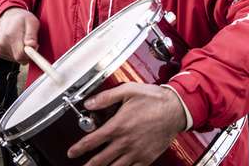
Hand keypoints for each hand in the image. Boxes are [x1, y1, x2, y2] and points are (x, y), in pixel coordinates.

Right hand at [0, 7, 39, 63]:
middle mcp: (2, 43)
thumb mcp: (32, 21)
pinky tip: (15, 44)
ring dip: (21, 53)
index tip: (36, 46)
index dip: (31, 53)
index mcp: (11, 35)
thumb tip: (32, 46)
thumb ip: (32, 35)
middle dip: (28, 54)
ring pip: (15, 59)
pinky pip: (11, 58)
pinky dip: (15, 53)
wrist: (6, 16)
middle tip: (30, 43)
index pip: (21, 54)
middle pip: (19, 58)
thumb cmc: (21, 19)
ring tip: (21, 41)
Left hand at [67, 83, 186, 164]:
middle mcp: (125, 142)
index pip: (93, 141)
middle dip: (88, 165)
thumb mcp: (129, 90)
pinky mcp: (147, 158)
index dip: (79, 148)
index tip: (71, 152)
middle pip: (100, 159)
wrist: (177, 109)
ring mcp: (136, 152)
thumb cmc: (155, 99)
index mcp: (119, 126)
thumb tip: (89, 103)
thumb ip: (107, 97)